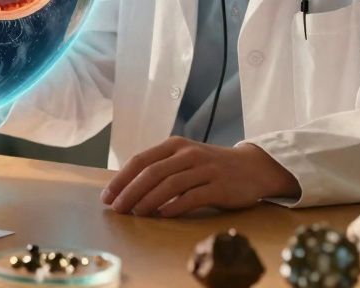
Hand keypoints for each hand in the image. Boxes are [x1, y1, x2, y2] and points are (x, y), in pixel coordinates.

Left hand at [100, 137, 299, 217]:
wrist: (252, 167)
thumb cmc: (210, 166)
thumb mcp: (183, 158)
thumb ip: (160, 168)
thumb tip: (126, 188)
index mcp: (174, 145)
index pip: (141, 160)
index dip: (121, 179)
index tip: (107, 196)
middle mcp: (188, 154)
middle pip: (152, 173)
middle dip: (130, 192)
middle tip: (117, 209)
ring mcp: (205, 169)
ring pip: (170, 185)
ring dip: (149, 201)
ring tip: (135, 214)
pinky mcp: (220, 186)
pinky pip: (193, 197)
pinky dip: (175, 207)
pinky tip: (162, 215)